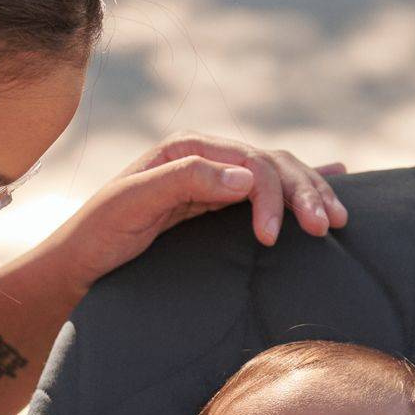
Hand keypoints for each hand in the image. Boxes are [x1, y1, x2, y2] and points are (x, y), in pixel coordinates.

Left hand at [44, 132, 348, 292]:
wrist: (77, 265)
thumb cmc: (96, 236)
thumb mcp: (130, 204)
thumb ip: (184, 182)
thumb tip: (247, 176)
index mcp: (187, 149)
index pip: (250, 161)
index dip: (270, 194)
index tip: (270, 236)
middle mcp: (204, 158)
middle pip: (272, 164)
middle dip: (303, 194)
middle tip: (326, 228)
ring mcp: (212, 180)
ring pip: (276, 177)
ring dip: (310, 194)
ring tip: (337, 219)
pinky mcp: (215, 205)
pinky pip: (266, 190)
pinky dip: (300, 186)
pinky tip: (336, 177)